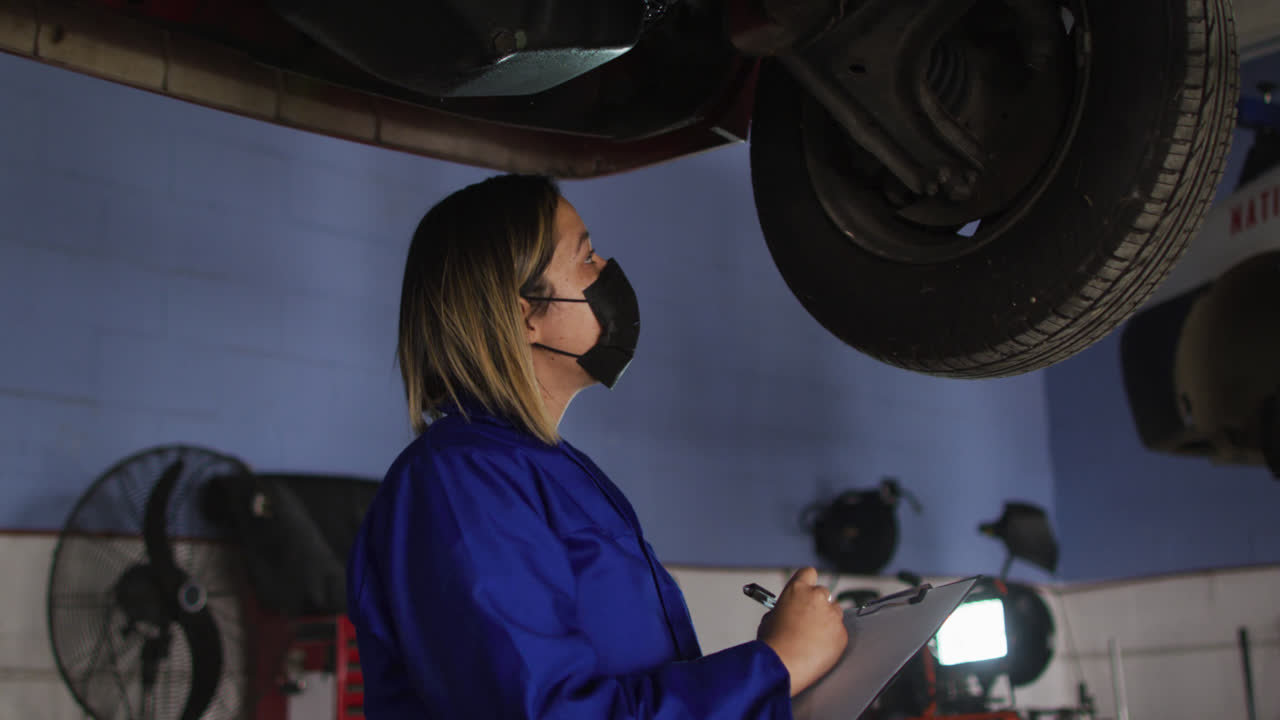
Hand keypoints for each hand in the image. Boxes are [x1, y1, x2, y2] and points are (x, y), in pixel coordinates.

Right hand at [756, 567, 848, 696]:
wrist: (783, 666)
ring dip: (826, 622)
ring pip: (834, 613)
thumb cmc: (773, 645)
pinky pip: (839, 633)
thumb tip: (787, 613)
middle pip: (824, 594)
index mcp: (797, 590)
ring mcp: (832, 615)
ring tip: (812, 639)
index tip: (806, 592)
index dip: (807, 582)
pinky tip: (818, 650)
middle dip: (817, 605)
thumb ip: (782, 609)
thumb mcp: (769, 619)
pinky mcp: (842, 634)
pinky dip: (831, 640)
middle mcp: (817, 598)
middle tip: (807, 621)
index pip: (808, 573)